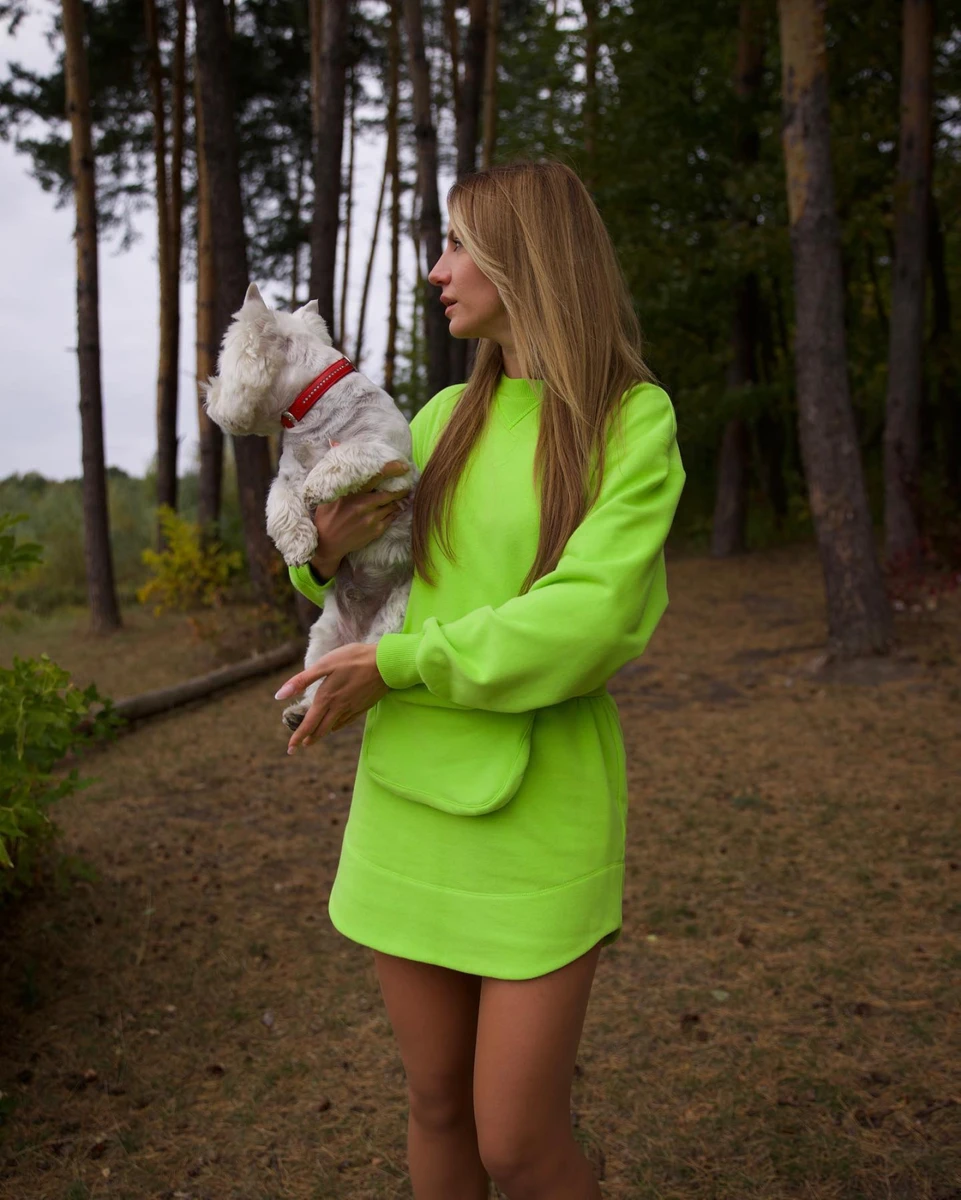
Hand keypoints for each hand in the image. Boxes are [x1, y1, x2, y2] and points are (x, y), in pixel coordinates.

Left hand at [275, 642, 388, 753]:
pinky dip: (337, 727)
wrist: (386, 663)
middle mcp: (338, 707)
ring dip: (321, 734)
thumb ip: (301, 680)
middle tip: (297, 748)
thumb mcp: (324, 664)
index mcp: (326, 698)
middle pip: (320, 729)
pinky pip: (347, 721)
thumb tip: (279, 695)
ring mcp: (352, 708)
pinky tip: (335, 727)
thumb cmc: (354, 659)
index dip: (298, 736)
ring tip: (312, 739)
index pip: (309, 723)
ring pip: (333, 727)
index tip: (290, 748)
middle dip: (307, 739)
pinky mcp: (363, 706)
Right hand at [310, 456, 411, 576]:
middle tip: (408, 481)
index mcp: (351, 493)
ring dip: (400, 499)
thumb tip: (334, 442)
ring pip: (393, 505)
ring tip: (404, 493)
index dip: (391, 470)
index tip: (402, 465)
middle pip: (389, 493)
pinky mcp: (376, 530)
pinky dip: (395, 511)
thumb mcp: (328, 492)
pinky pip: (391, 517)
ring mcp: (370, 519)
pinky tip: (396, 507)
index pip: (374, 477)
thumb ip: (336, 470)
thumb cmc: (326, 515)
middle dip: (401, 488)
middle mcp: (362, 505)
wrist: (327, 544)